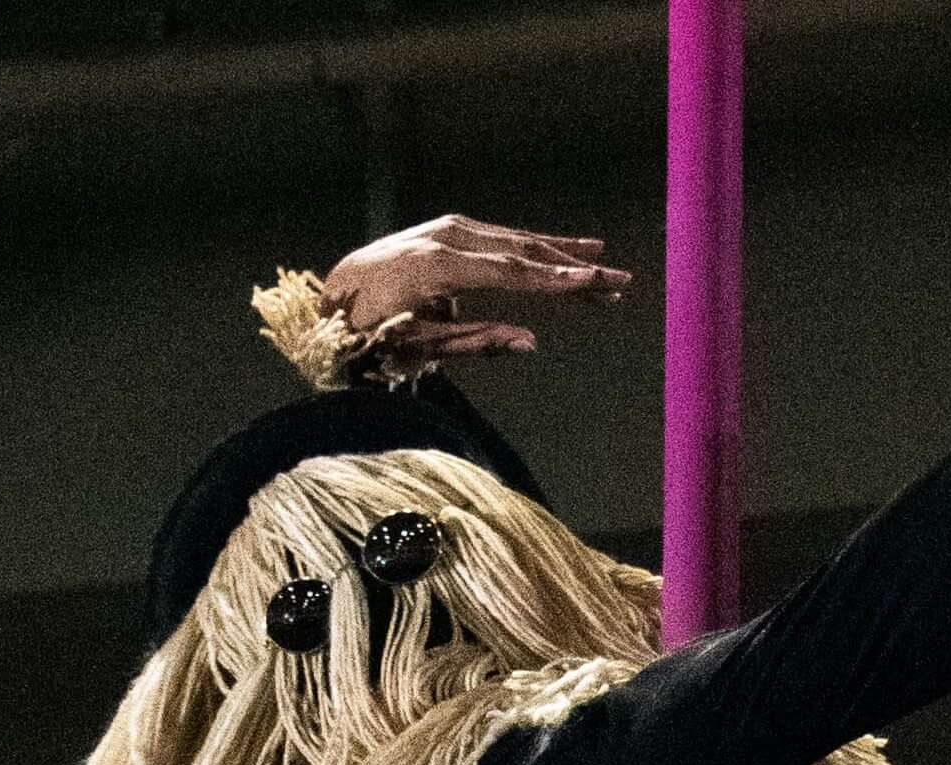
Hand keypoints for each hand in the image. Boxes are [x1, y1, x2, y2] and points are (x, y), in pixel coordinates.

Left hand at [323, 214, 630, 360]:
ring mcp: (446, 228)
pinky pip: (502, 238)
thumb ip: (476, 343)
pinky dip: (536, 246)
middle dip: (573, 268)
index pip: (510, 273)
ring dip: (562, 255)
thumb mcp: (418, 349)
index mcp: (435, 267)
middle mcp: (444, 238)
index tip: (595, 283)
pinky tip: (566, 250)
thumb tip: (531, 342)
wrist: (331, 294)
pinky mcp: (449, 229)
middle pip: (522, 252)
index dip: (556, 280)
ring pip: (517, 240)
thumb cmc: (370, 334)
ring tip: (604, 265)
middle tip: (619, 283)